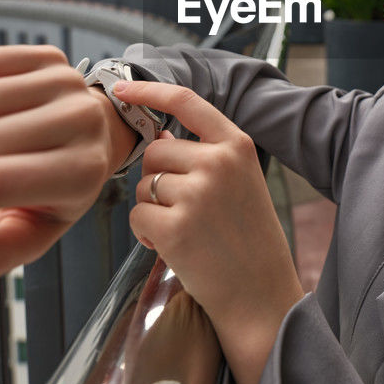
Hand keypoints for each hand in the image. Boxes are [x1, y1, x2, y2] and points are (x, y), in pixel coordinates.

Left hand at [120, 78, 304, 383]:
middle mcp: (217, 163)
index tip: (122, 88)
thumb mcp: (240, 183)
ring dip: (153, 209)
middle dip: (158, 180)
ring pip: (143, 186)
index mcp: (237, 146)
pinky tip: (175, 247)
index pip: (186, 102)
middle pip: (156, 153)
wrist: (261, 296)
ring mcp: (196, 194)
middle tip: (186, 211)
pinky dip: (146, 234)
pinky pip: (137, 217)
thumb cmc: (249, 241)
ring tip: (187, 232)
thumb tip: (158, 140)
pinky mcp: (175, 227)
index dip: (149, 90)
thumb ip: (204, 157)